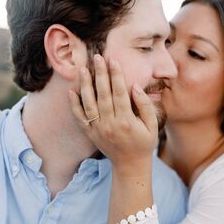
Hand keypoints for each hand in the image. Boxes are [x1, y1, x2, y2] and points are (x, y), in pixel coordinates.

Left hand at [69, 54, 157, 171]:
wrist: (130, 166)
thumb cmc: (144, 143)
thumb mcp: (152, 126)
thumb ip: (145, 106)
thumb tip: (135, 86)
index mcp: (126, 121)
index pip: (119, 93)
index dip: (116, 75)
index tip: (113, 60)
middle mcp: (110, 124)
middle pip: (103, 94)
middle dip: (100, 74)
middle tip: (97, 56)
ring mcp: (98, 129)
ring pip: (89, 103)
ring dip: (85, 85)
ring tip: (83, 69)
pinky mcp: (90, 134)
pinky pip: (80, 118)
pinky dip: (74, 105)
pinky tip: (71, 91)